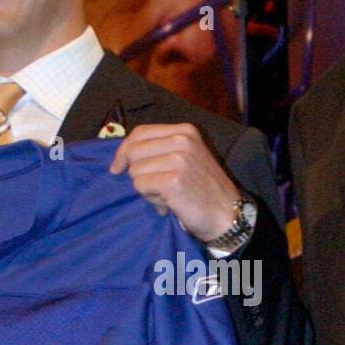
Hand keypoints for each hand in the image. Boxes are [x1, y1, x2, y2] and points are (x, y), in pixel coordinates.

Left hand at [108, 123, 239, 243]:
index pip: (140, 132)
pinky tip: (168, 202)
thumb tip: (123, 157)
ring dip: (146, 188)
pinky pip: (141, 186)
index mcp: (185, 131)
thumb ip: (161, 149)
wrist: (227, 213)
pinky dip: (150, 197)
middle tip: (156, 186)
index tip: (117, 166)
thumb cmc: (204, 189)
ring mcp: (179, 160)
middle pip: (133, 151)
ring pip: (135, 171)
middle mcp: (182, 140)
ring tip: (167, 194)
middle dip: (137, 172)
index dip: (124, 150)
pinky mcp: (173, 181)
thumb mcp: (188, 156)